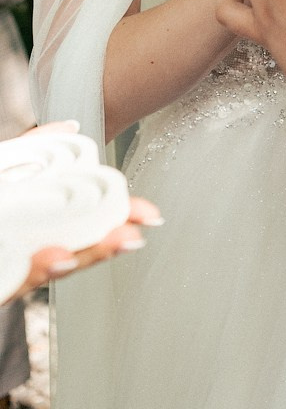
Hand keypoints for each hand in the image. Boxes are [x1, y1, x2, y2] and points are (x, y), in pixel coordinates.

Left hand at [2, 122, 162, 304]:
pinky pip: (21, 279)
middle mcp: (25, 253)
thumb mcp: (5, 171)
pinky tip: (57, 257)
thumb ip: (29, 150)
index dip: (116, 220)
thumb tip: (71, 126)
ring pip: (49, 271)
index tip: (148, 214)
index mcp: (34, 227)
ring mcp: (9, 269)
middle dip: (108, 242)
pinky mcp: (0, 282)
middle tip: (138, 230)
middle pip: (74, 251)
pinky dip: (41, 269)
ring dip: (84, 258)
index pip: (82, 225)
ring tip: (113, 243)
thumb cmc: (0, 207)